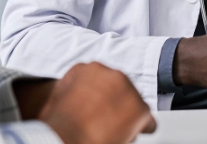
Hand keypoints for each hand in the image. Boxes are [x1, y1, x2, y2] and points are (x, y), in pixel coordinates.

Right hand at [18, 62, 155, 143]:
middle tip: (105, 121)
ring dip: (126, 116)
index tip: (99, 106)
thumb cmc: (58, 124)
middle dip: (116, 104)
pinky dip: (140, 129)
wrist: (63, 137)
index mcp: (91, 68)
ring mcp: (128, 91)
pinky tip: (126, 136)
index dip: (102, 97)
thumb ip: (75, 87)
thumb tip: (79, 96)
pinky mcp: (140, 109)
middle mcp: (112, 74)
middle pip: (122, 90)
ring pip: (135, 104)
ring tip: (111, 130)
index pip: (105, 80)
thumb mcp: (60, 94)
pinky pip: (148, 121)